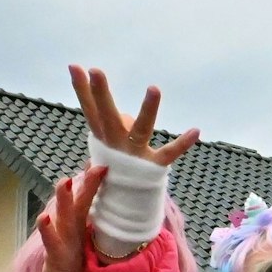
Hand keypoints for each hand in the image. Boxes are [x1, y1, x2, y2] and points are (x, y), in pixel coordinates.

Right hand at [35, 167, 107, 271]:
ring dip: (62, 200)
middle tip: (96, 165)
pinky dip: (47, 230)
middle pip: (78, 205)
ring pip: (63, 219)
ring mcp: (60, 244)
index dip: (94, 184)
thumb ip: (92, 229)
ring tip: (65, 180)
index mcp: (80, 229)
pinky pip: (51, 243)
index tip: (103, 163)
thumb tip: (106, 213)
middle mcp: (69, 232)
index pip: (88, 202)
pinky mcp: (55, 259)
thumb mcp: (87, 248)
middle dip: (86, 185)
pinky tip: (43, 217)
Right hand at [67, 65, 199, 167]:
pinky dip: (183, 143)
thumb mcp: (107, 146)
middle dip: (101, 93)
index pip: (90, 110)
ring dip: (147, 109)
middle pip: (107, 115)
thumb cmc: (116, 167)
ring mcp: (135, 154)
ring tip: (154, 88)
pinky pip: (170, 153)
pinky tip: (196, 130)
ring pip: (141, 129)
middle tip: (96, 70)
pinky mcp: (154, 165)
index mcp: (102, 138)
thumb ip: (111, 125)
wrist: (123, 205)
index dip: (82, 90)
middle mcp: (116, 144)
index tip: (75, 67)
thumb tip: (125, 117)